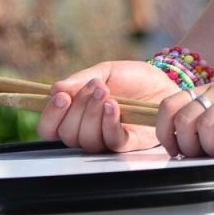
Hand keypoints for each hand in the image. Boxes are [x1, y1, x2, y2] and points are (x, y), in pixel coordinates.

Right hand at [38, 61, 180, 152]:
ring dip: (93, 113)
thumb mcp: (105, 71)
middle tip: (95, 87)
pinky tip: (114, 106)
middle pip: (66, 134)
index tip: (61, 97)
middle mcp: (86, 130)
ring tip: (106, 92)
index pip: (50, 127)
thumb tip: (55, 89)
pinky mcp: (124, 144)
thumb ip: (80, 79)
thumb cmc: (132, 78)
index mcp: (75, 114)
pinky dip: (109, 122)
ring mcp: (104, 138)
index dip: (51, 115)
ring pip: (85, 139)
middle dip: (78, 108)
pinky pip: (109, 141)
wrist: (163, 82)